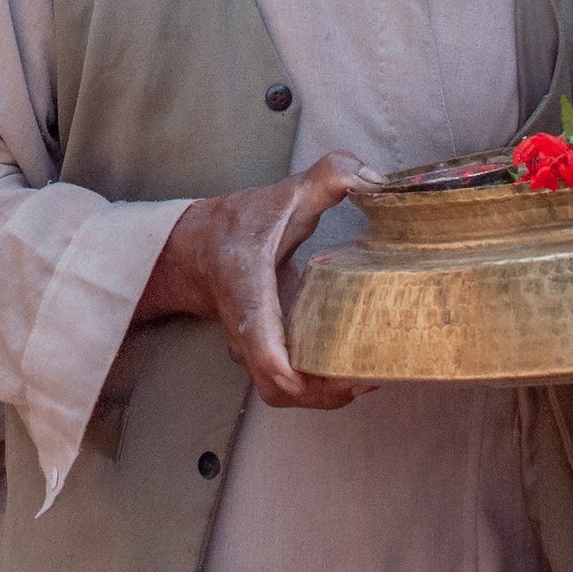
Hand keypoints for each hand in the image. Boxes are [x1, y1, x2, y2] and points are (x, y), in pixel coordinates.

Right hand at [142, 152, 384, 410]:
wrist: (197, 248)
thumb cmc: (241, 224)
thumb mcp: (285, 193)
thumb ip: (330, 176)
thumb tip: (375, 180)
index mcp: (247, 286)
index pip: (256, 334)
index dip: (279, 363)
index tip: (310, 376)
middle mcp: (245, 327)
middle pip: (274, 383)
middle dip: (320, 392)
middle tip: (367, 376)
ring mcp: (250, 347)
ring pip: (281, 393)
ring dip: (322, 395)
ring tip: (368, 376)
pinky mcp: (261, 356)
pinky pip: (287, 386)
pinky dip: (318, 388)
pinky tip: (353, 370)